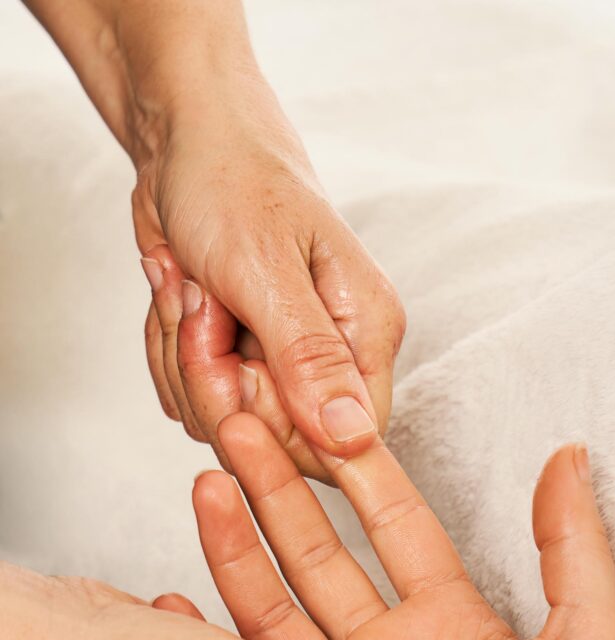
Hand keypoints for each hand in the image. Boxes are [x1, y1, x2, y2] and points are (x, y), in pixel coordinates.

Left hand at [135, 71, 403, 473]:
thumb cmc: (233, 181)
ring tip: (196, 288)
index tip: (243, 359)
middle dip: (218, 381)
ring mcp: (284, 365)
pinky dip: (171, 351)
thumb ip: (311, 359)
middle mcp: (334, 358)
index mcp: (366, 334)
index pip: (341, 442)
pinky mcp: (240, 364)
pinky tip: (184, 297)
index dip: (279, 423)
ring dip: (186, 357)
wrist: (182, 144)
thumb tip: (352, 441)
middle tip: (207, 308)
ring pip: (225, 423)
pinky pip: (195, 401)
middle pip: (275, 441)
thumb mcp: (267, 269)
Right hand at [188, 413, 614, 639]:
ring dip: (247, 531)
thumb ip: (573, 540)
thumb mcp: (592, 633)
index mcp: (451, 622)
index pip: (399, 528)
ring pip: (281, 598)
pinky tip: (201, 549)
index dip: (364, 472)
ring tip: (216, 463)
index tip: (331, 414)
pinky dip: (224, 610)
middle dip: (286, 487)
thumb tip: (569, 454)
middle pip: (325, 554)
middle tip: (251, 421)